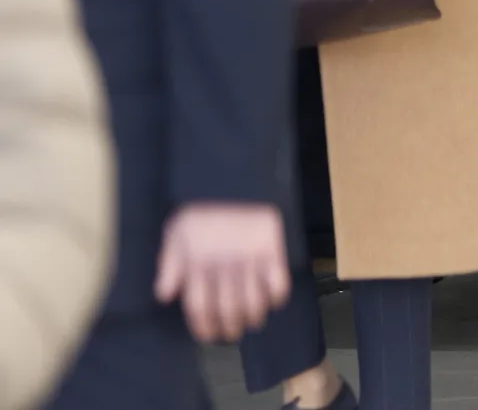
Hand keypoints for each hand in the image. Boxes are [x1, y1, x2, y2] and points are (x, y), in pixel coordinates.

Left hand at [154, 202, 290, 342]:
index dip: (204, 327)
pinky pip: (277, 281)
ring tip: (253, 321)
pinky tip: (273, 300)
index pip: (199, 307)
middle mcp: (222, 265)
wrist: (230, 177)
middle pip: (227, 309)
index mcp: (197, 264)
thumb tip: (166, 296)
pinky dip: (277, 296)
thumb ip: (169, 266)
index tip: (209, 335)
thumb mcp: (174, 233)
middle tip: (233, 333)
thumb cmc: (200, 207)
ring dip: (253, 317)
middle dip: (230, 328)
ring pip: (252, 301)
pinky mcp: (271, 247)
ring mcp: (248, 257)